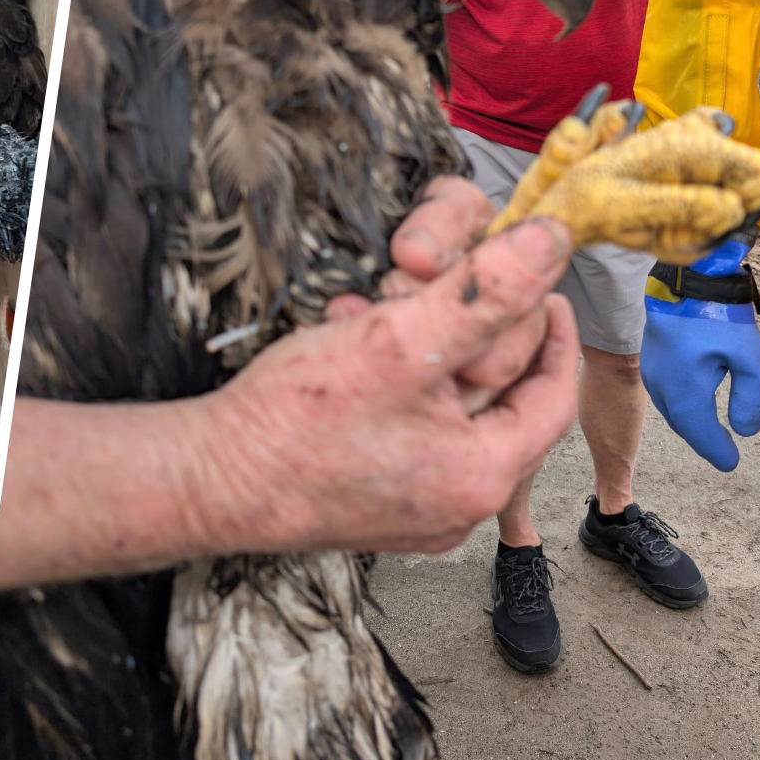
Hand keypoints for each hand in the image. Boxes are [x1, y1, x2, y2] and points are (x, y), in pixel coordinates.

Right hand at [205, 213, 580, 554]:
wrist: (209, 483)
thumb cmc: (296, 421)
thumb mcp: (399, 339)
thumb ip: (484, 291)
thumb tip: (549, 243)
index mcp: (482, 473)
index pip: (550, 392)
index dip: (549, 332)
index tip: (540, 285)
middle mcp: (458, 506)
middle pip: (500, 407)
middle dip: (478, 340)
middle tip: (457, 292)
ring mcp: (414, 516)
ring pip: (450, 424)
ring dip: (432, 364)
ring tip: (390, 319)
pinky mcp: (372, 513)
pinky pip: (410, 446)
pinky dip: (400, 399)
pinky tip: (358, 367)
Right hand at [642, 239, 759, 470]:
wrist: (684, 280)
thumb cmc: (717, 316)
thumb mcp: (751, 358)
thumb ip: (752, 399)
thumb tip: (745, 429)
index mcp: (684, 391)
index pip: (701, 433)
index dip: (718, 451)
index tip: (732, 463)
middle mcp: (661, 387)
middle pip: (684, 425)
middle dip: (704, 439)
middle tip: (723, 450)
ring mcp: (651, 373)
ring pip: (672, 410)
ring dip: (691, 422)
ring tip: (711, 430)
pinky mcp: (649, 359)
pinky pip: (665, 394)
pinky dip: (681, 405)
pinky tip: (693, 400)